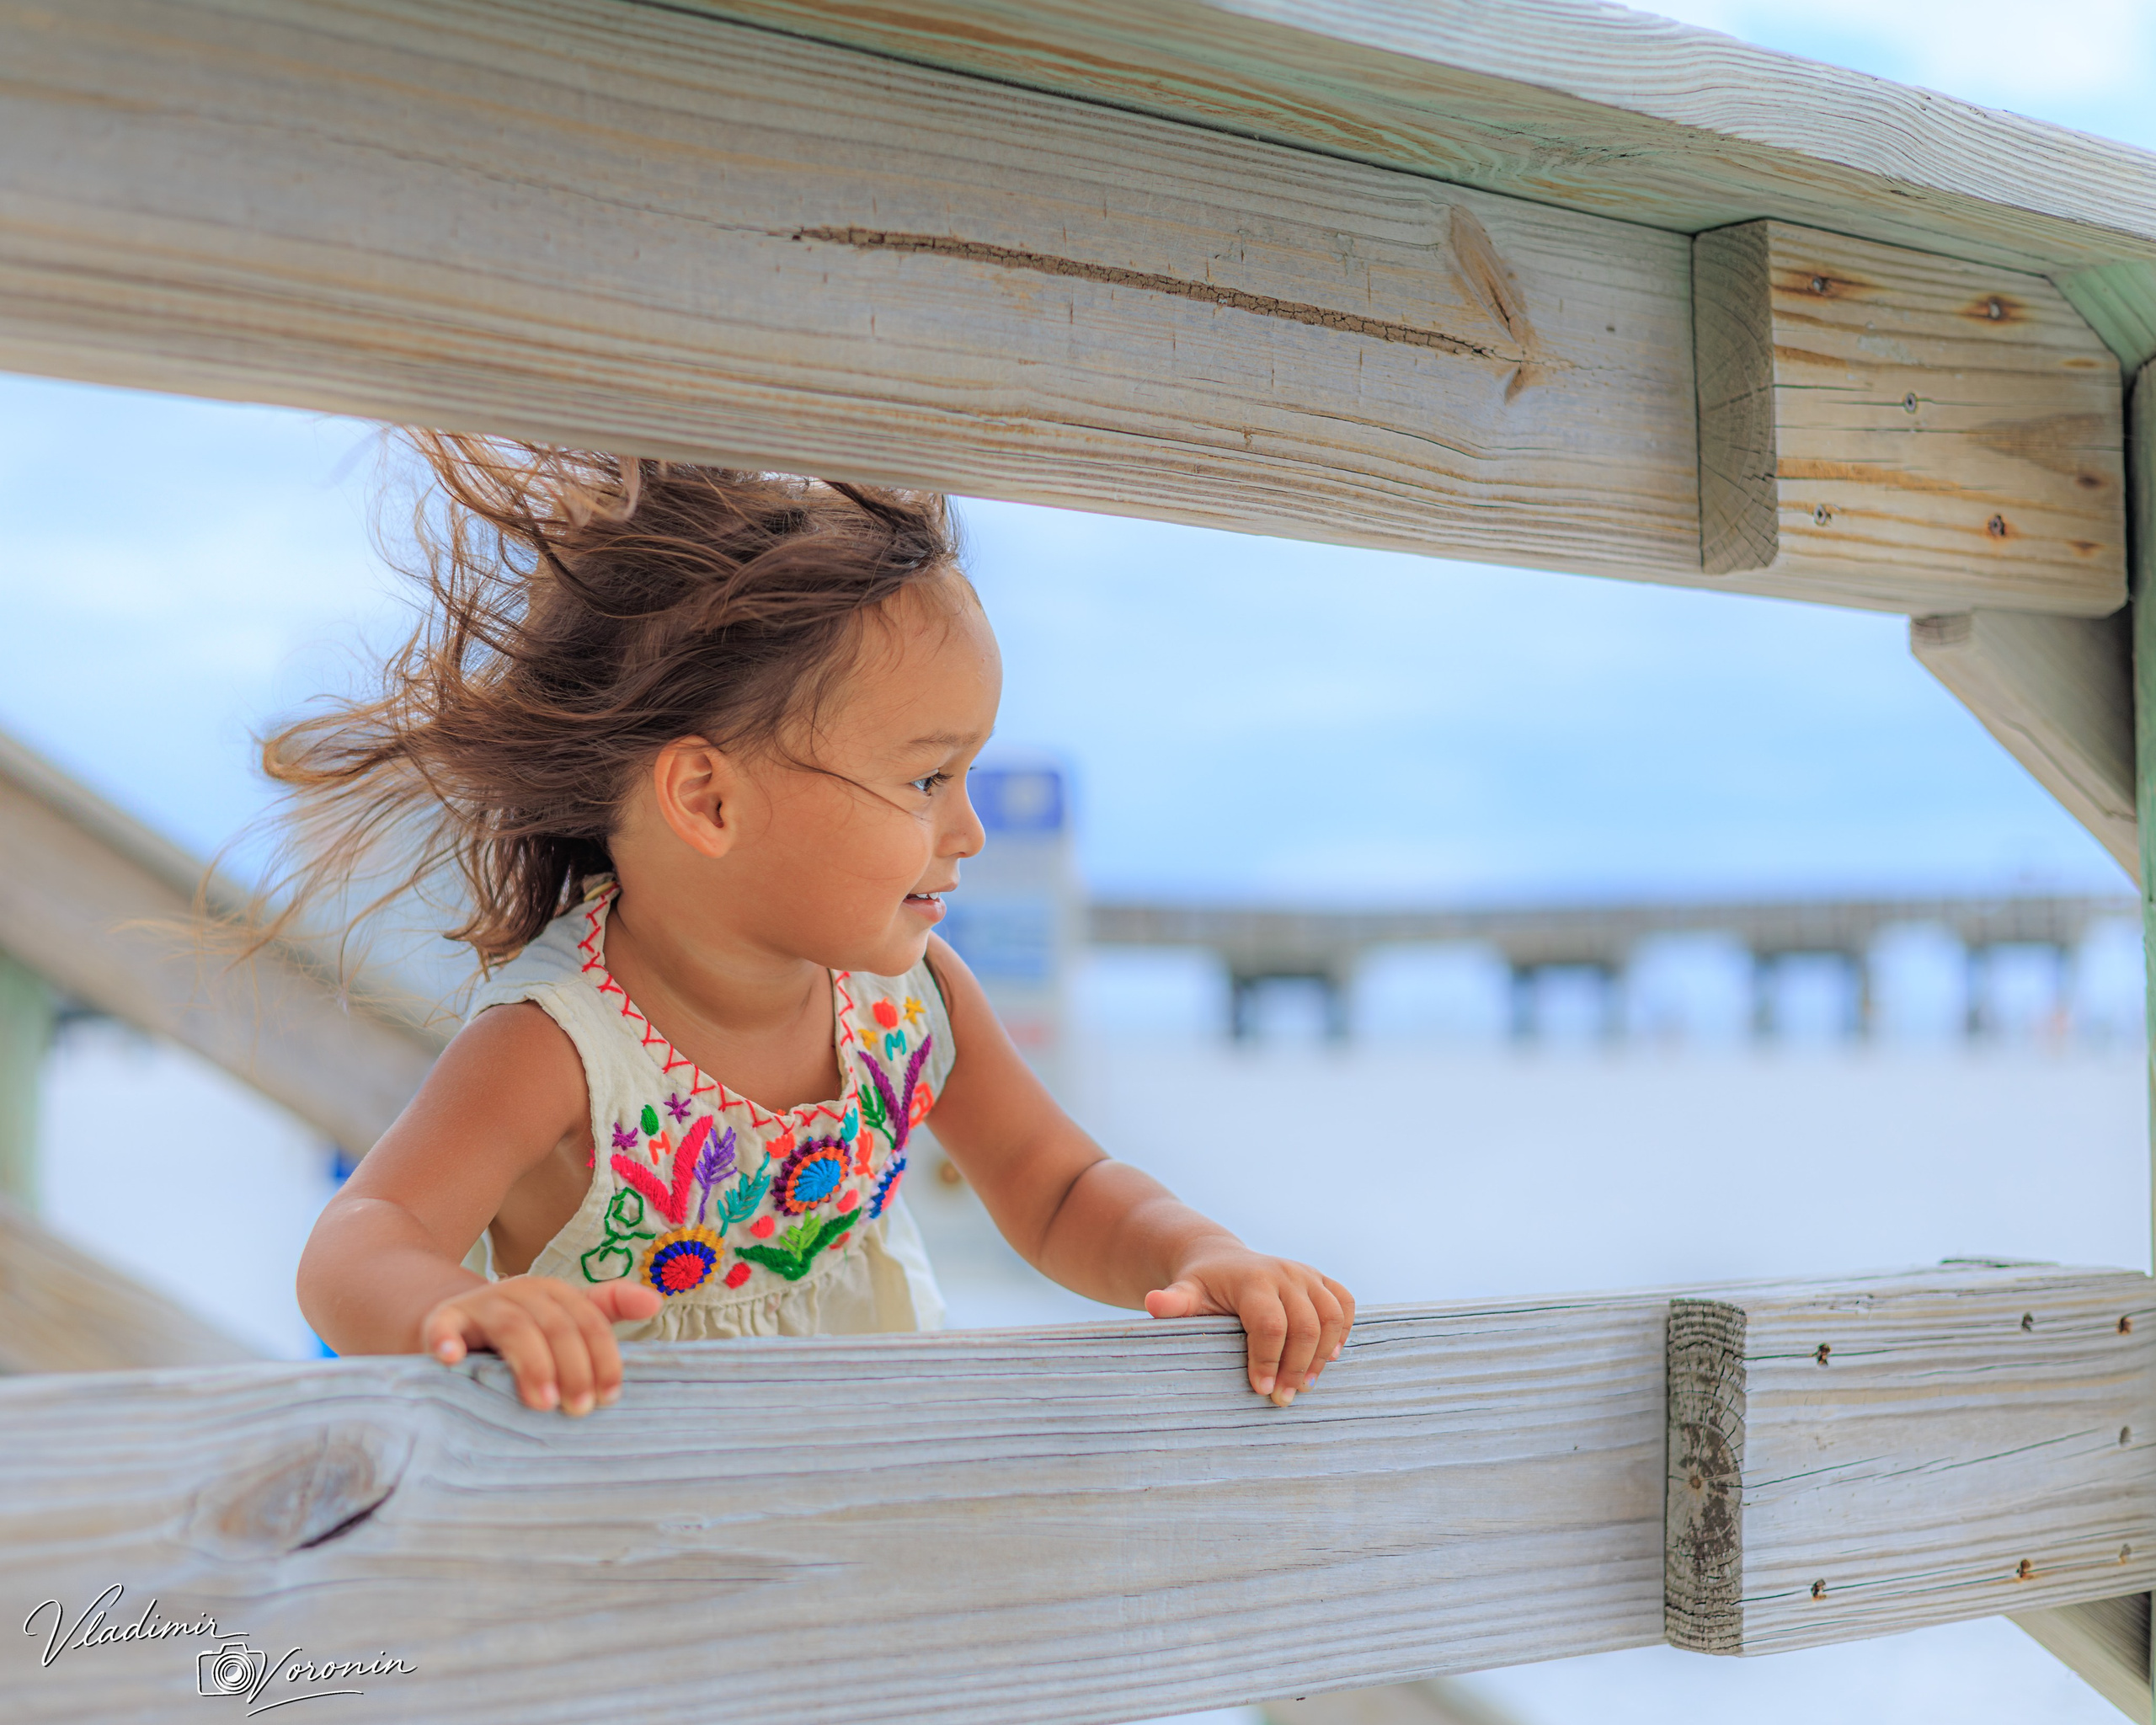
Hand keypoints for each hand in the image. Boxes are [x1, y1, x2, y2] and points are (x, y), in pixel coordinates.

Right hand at [421, 1275, 664, 1414]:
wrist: (452, 1319)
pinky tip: (451, 1360)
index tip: (610, 1397)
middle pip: (557, 1326)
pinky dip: (446, 1340)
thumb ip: (608, 1311)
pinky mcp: (443, 1320)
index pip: (590, 1322)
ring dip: (531, 1363)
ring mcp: (482, 1305)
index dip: (603, 1357)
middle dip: (573, 1368)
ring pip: (514, 1327)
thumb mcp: (564, 1317)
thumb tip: (655, 1301)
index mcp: (556, 1295)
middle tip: (579, 1410)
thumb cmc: (522, 1331)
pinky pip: (444, 1326)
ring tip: (542, 1402)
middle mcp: (522, 1292)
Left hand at [1145, 1247, 1354, 1406]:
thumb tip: (1153, 1303)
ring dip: (1322, 1355)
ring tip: (1305, 1385)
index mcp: (1252, 1279)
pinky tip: (1329, 1357)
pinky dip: (1344, 1331)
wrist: (1219, 1260)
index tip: (1260, 1390)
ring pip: (1331, 1317)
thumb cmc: (1201, 1286)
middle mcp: (1285, 1273)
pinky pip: (1344, 1303)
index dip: (1268, 1360)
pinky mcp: (1321, 1280)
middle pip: (1306, 1325)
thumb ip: (1174, 1302)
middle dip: (1296, 1367)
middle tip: (1282, 1399)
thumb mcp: (1185, 1292)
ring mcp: (1306, 1275)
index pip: (1270, 1323)